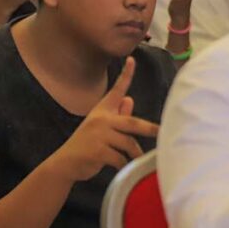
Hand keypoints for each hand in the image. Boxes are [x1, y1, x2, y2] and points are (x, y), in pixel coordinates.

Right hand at [50, 58, 159, 181]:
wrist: (66, 162)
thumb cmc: (87, 144)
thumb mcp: (100, 127)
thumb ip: (116, 114)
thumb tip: (130, 99)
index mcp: (102, 111)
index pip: (116, 90)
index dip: (126, 75)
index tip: (132, 60)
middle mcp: (100, 119)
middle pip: (132, 122)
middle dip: (149, 129)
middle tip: (162, 133)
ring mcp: (98, 134)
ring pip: (128, 144)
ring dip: (134, 155)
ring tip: (133, 161)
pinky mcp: (98, 150)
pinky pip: (120, 158)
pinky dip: (123, 165)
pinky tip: (119, 168)